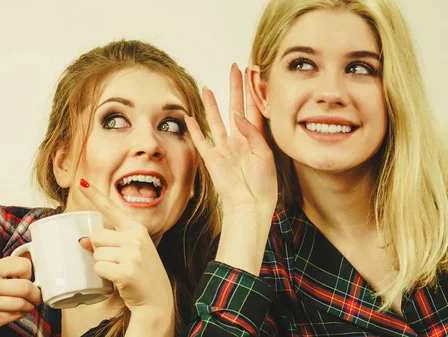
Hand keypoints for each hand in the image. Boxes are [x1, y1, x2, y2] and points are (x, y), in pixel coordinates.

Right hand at [0, 256, 41, 336]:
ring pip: (22, 304)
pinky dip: (19, 314)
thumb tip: (29, 268)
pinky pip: (14, 316)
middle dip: (36, 293)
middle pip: (26, 287)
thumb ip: (3, 269)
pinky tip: (16, 312)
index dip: (30, 272)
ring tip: (28, 305)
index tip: (29, 278)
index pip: (23, 265)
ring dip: (30, 306)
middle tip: (36, 296)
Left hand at [78, 180, 173, 323]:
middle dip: (99, 251)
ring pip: (96, 254)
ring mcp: (132, 254)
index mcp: (137, 229)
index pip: (111, 208)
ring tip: (120, 271)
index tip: (81, 182)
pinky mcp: (126, 270)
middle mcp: (136, 237)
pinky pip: (98, 268)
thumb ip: (109, 242)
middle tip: (116, 262)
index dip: (95, 195)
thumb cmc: (142, 274)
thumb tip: (82, 240)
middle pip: (96, 236)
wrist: (158, 300)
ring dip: (102, 265)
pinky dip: (103, 277)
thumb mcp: (130, 252)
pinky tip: (119, 281)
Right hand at [184, 64, 277, 273]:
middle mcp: (239, 140)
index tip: (251, 72)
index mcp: (255, 138)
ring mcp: (224, 148)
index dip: (252, 90)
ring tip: (207, 87)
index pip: (253, 107)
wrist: (250, 204)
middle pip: (235, 107)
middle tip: (233, 69)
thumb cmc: (263, 184)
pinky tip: (190, 117)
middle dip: (234, 88)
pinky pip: (202, 140)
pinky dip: (195, 129)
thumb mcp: (265, 154)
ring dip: (211, 104)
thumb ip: (252, 132)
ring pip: (216, 120)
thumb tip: (238, 115)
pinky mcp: (212, 158)